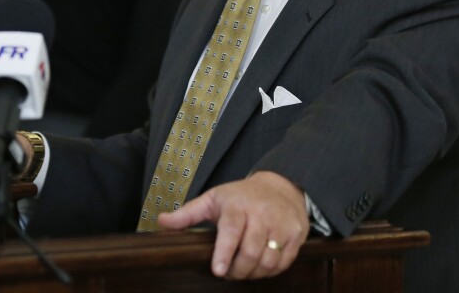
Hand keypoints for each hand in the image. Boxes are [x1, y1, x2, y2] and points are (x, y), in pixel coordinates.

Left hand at [157, 171, 309, 279]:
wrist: (282, 185)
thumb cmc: (241, 195)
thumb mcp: (213, 199)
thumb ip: (188, 214)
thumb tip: (161, 222)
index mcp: (238, 205)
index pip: (232, 230)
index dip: (225, 252)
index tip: (218, 270)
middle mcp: (262, 214)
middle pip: (251, 251)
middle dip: (237, 269)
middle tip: (227, 272)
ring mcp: (282, 224)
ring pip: (268, 260)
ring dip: (253, 273)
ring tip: (242, 270)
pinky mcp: (296, 234)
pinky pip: (283, 262)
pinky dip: (270, 271)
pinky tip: (259, 266)